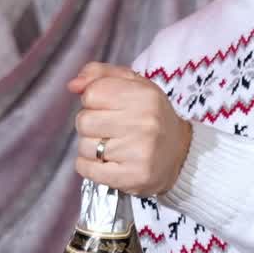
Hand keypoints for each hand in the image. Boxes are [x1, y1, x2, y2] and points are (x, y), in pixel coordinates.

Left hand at [69, 61, 192, 197]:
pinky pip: (86, 169)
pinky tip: (106, 162)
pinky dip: (89, 166)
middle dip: (91, 125)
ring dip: (92, 147)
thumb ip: (100, 75)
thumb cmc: (150, 116)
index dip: (93, 101)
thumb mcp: (133, 85)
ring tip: (112, 146)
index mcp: (144, 95)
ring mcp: (140, 152)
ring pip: (84, 146)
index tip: (107, 107)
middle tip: (110, 129)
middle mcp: (144, 122)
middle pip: (84, 121)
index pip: (91, 94)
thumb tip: (73, 85)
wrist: (180, 154)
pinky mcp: (133, 177)